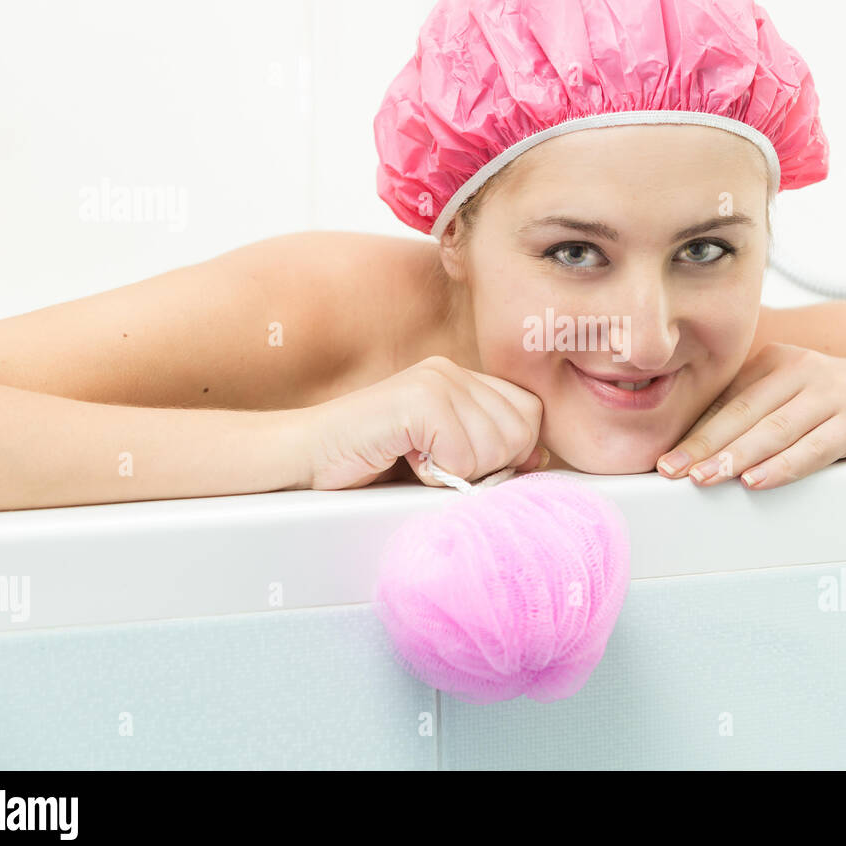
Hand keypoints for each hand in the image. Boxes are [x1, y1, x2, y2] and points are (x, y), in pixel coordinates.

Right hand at [295, 356, 547, 489]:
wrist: (304, 460)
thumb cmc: (370, 464)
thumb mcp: (443, 459)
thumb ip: (490, 450)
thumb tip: (541, 456)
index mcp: (463, 379)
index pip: (531, 413)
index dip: (512, 451)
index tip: (468, 466)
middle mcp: (453, 371)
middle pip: (522, 431)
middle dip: (488, 466)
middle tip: (438, 466)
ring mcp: (435, 380)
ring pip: (496, 446)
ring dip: (459, 473)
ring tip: (417, 461)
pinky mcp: (417, 400)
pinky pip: (463, 455)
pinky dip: (438, 474)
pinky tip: (405, 460)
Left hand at [657, 343, 845, 489]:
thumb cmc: (832, 401)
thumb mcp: (789, 394)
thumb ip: (752, 411)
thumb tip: (696, 448)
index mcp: (775, 362)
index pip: (728, 402)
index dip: (695, 432)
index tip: (666, 458)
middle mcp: (800, 371)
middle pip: (744, 413)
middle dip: (704, 445)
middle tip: (674, 470)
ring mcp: (830, 394)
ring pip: (775, 430)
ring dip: (736, 456)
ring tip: (706, 477)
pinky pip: (814, 447)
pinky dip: (782, 466)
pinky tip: (757, 480)